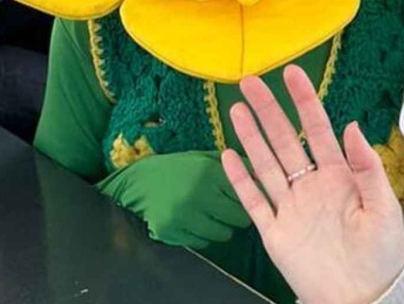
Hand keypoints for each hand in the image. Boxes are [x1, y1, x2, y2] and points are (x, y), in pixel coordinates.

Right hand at [99, 151, 250, 248]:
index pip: (245, 198)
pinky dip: (203, 235)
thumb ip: (235, 167)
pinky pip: (203, 243)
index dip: (247, 200)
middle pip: (238, 220)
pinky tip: (195, 222)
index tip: (242, 200)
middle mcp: (198, 195)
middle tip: (228, 210)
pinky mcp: (171, 231)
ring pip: (222, 235)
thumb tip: (265, 176)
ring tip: (210, 215)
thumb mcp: (206, 160)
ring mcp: (183, 216)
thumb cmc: (178, 169)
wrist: (138, 182)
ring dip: (221, 228)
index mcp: (209, 173)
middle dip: (236, 217)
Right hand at [222, 65, 403, 303]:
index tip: (292, 74)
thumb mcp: (384, 207)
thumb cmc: (382, 254)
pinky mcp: (275, 232)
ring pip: (265, 164)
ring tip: (236, 109)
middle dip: (268, 110)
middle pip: (284, 140)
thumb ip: (367, 167)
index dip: (305, 101)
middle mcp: (310, 186)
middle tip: (250, 81)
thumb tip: (351, 125)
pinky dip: (240, 180)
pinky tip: (228, 156)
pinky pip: (254, 201)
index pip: (317, 130)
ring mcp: (291, 207)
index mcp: (339, 176)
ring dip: (251, 137)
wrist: (364, 298)